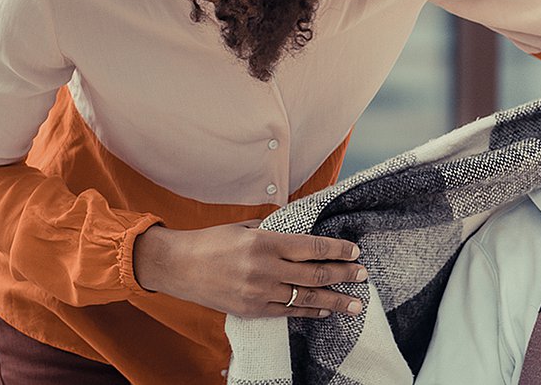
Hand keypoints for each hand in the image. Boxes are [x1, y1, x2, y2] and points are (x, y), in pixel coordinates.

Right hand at [132, 219, 366, 317]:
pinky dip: (308, 311)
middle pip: (315, 274)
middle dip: (344, 275)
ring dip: (334, 301)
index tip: (355, 251)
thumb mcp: (245, 227)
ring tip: (355, 303)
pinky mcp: (250, 310)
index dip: (337, 250)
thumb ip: (275, 230)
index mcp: (264, 241)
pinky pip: (287, 312)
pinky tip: (323, 310)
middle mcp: (264, 268)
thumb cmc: (211, 241)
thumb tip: (303, 230)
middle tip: (363, 276)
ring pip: (305, 297)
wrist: (177, 266)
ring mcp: (258, 292)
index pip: (312, 246)